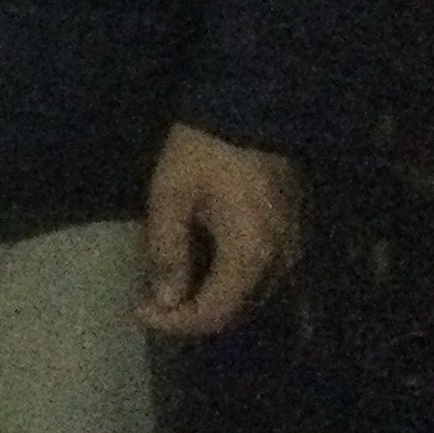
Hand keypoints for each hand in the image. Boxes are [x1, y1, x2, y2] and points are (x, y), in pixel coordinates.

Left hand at [136, 122, 302, 336]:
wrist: (252, 109)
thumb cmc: (204, 150)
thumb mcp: (171, 195)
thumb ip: (168, 251)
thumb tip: (164, 301)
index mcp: (250, 254)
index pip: (215, 313)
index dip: (176, 323)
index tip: (140, 312)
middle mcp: (281, 262)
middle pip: (237, 311)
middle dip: (192, 316)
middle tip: (151, 304)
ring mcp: (292, 249)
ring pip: (251, 296)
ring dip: (211, 301)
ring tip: (170, 290)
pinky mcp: (293, 235)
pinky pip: (262, 276)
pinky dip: (230, 282)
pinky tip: (200, 269)